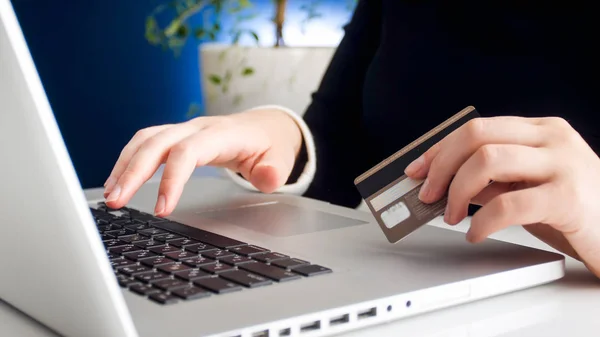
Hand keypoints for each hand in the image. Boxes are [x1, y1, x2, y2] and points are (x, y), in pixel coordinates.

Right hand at [103, 108, 302, 215]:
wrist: (267, 126)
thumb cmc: (270, 145)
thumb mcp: (281, 160)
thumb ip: (274, 171)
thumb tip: (265, 177)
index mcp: (221, 134)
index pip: (187, 152)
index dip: (171, 179)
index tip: (161, 209)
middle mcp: (198, 128)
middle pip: (157, 143)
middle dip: (133, 172)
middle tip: (116, 202)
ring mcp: (185, 130)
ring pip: (146, 139)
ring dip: (124, 165)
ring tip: (111, 194)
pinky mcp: (177, 137)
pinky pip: (147, 142)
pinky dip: (129, 160)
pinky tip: (119, 181)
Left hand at [404, 116, 599, 277]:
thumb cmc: (573, 208)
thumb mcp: (527, 185)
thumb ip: (490, 179)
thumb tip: (441, 182)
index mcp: (540, 130)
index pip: (476, 128)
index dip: (439, 149)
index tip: (416, 169)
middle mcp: (552, 139)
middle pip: (477, 136)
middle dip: (441, 166)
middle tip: (428, 194)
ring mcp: (563, 164)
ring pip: (487, 161)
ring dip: (457, 191)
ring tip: (451, 215)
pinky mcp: (568, 198)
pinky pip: (508, 204)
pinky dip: (481, 222)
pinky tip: (476, 233)